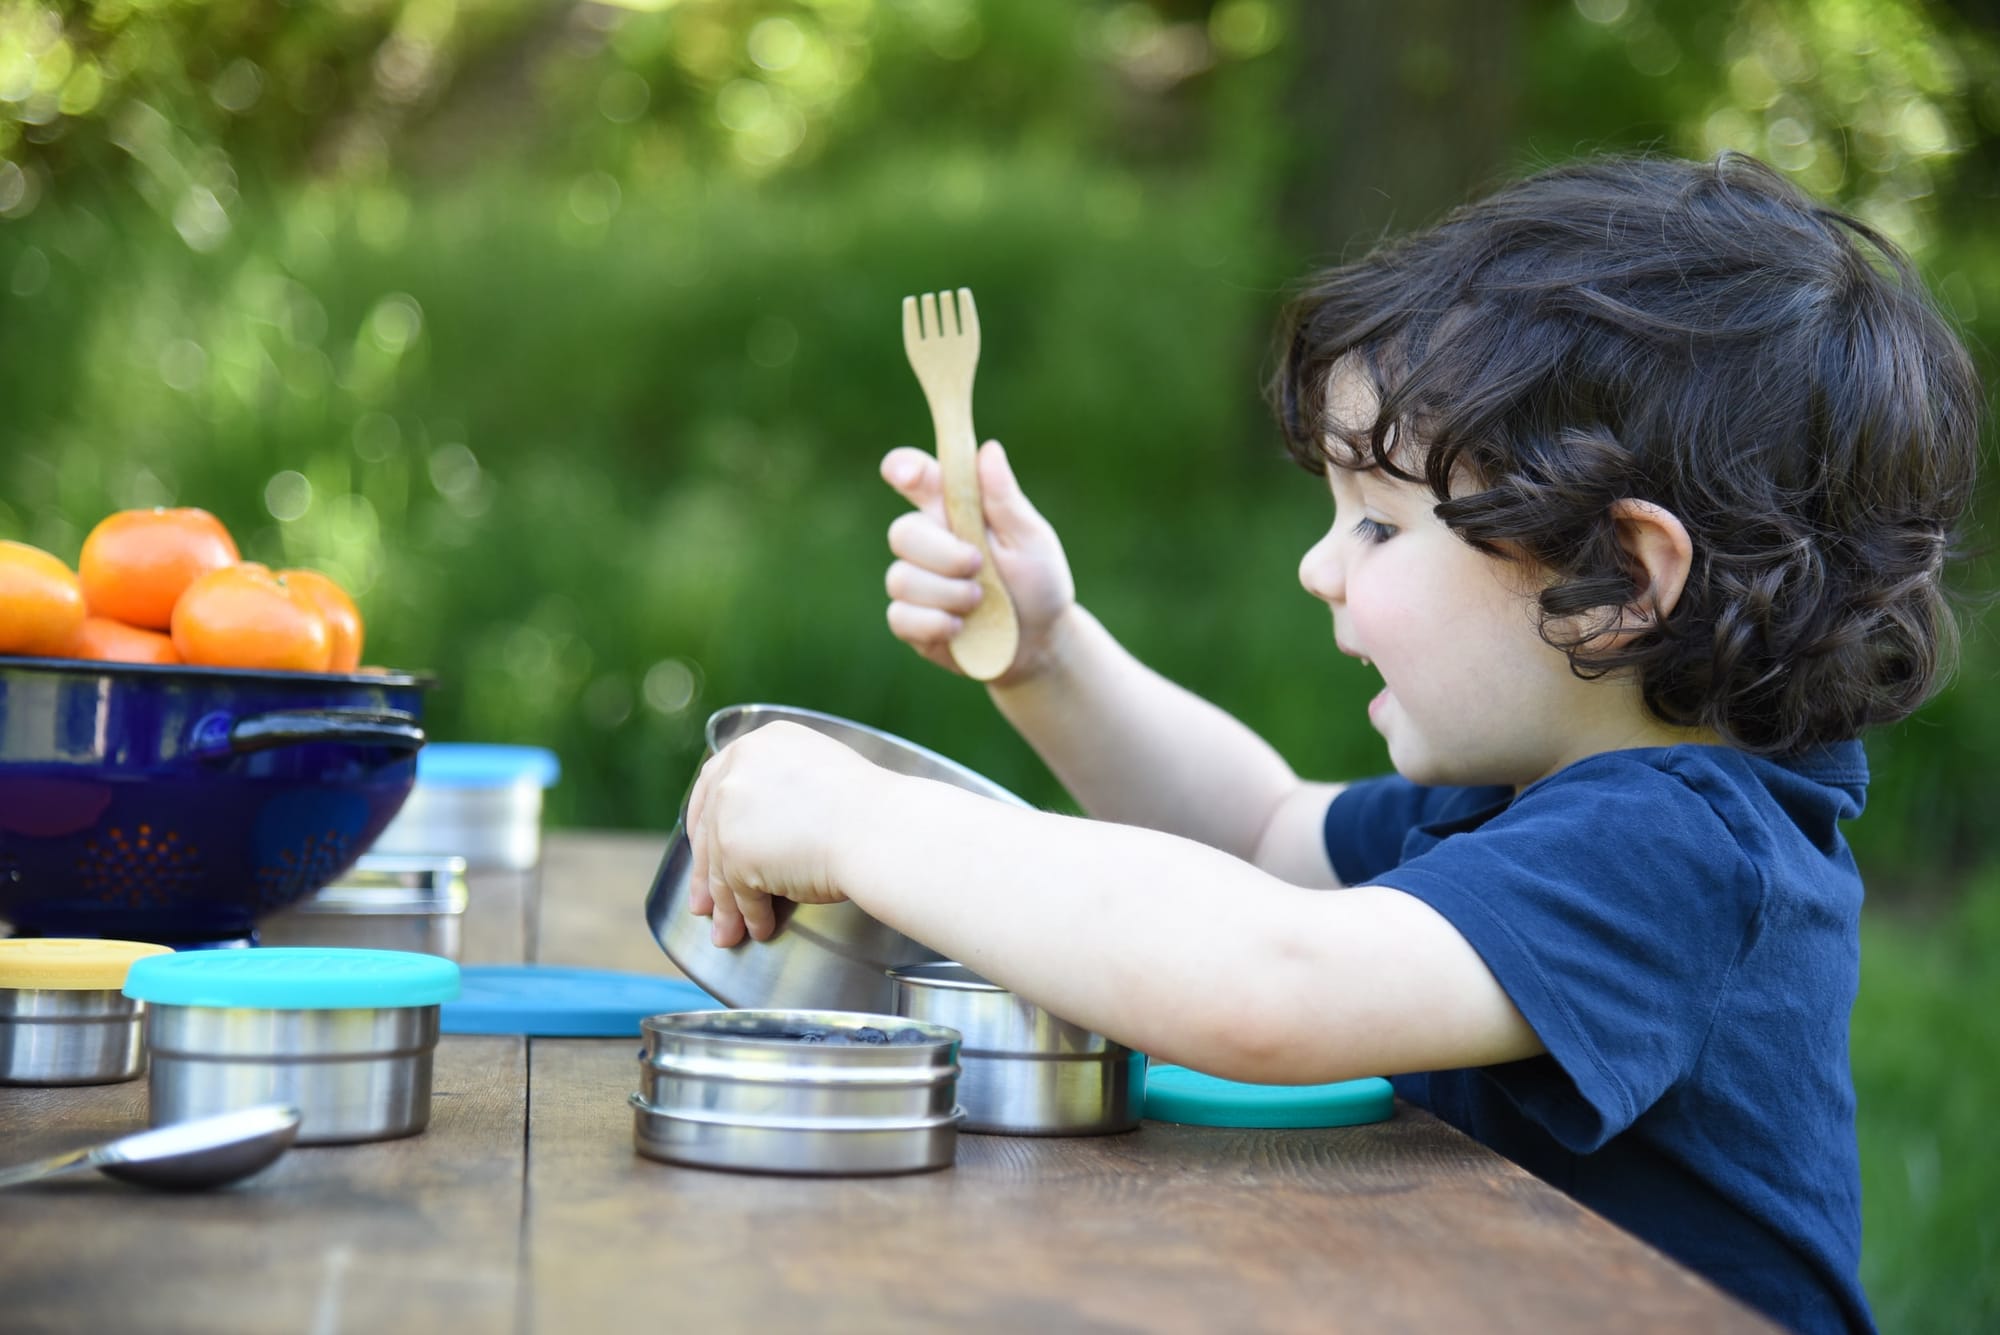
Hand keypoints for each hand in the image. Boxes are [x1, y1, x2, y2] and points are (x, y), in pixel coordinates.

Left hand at [685, 723, 882, 946]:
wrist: (879, 828)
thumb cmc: (867, 806)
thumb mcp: (817, 772)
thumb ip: (781, 787)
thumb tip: (765, 823)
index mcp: (759, 744)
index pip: (714, 785)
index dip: (706, 822)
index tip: (703, 846)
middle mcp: (736, 771)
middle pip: (709, 830)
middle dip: (707, 874)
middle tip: (704, 904)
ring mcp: (731, 812)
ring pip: (720, 867)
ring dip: (726, 906)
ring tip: (729, 932)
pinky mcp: (736, 853)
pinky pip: (738, 893)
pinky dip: (749, 914)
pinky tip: (759, 927)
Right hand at [881, 440, 1076, 684]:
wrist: (1040, 642)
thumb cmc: (1037, 582)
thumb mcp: (1031, 539)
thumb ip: (1005, 499)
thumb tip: (988, 449)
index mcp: (955, 510)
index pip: (917, 478)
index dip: (903, 469)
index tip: (905, 474)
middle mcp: (928, 542)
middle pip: (902, 532)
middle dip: (941, 553)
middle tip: (978, 565)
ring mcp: (915, 582)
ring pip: (901, 579)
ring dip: (948, 593)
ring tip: (981, 602)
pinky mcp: (910, 622)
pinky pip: (900, 616)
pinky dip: (936, 623)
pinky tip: (962, 628)